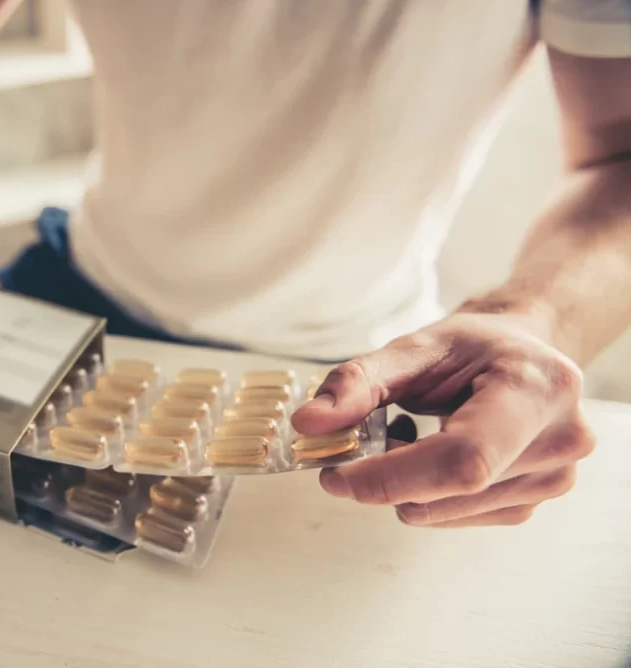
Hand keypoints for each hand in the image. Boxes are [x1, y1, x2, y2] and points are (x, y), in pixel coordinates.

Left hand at [290, 313, 594, 526]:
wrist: (523, 355)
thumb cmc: (473, 348)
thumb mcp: (414, 347)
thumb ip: (358, 383)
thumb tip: (308, 424)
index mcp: (535, 388)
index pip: (463, 457)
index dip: (393, 476)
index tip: (334, 475)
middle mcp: (557, 439)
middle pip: (452, 489)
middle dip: (387, 476)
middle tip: (364, 439)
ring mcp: (553, 478)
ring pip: (445, 511)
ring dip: (404, 484)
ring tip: (409, 433)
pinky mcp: (533, 503)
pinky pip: (455, 518)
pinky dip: (424, 493)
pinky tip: (430, 454)